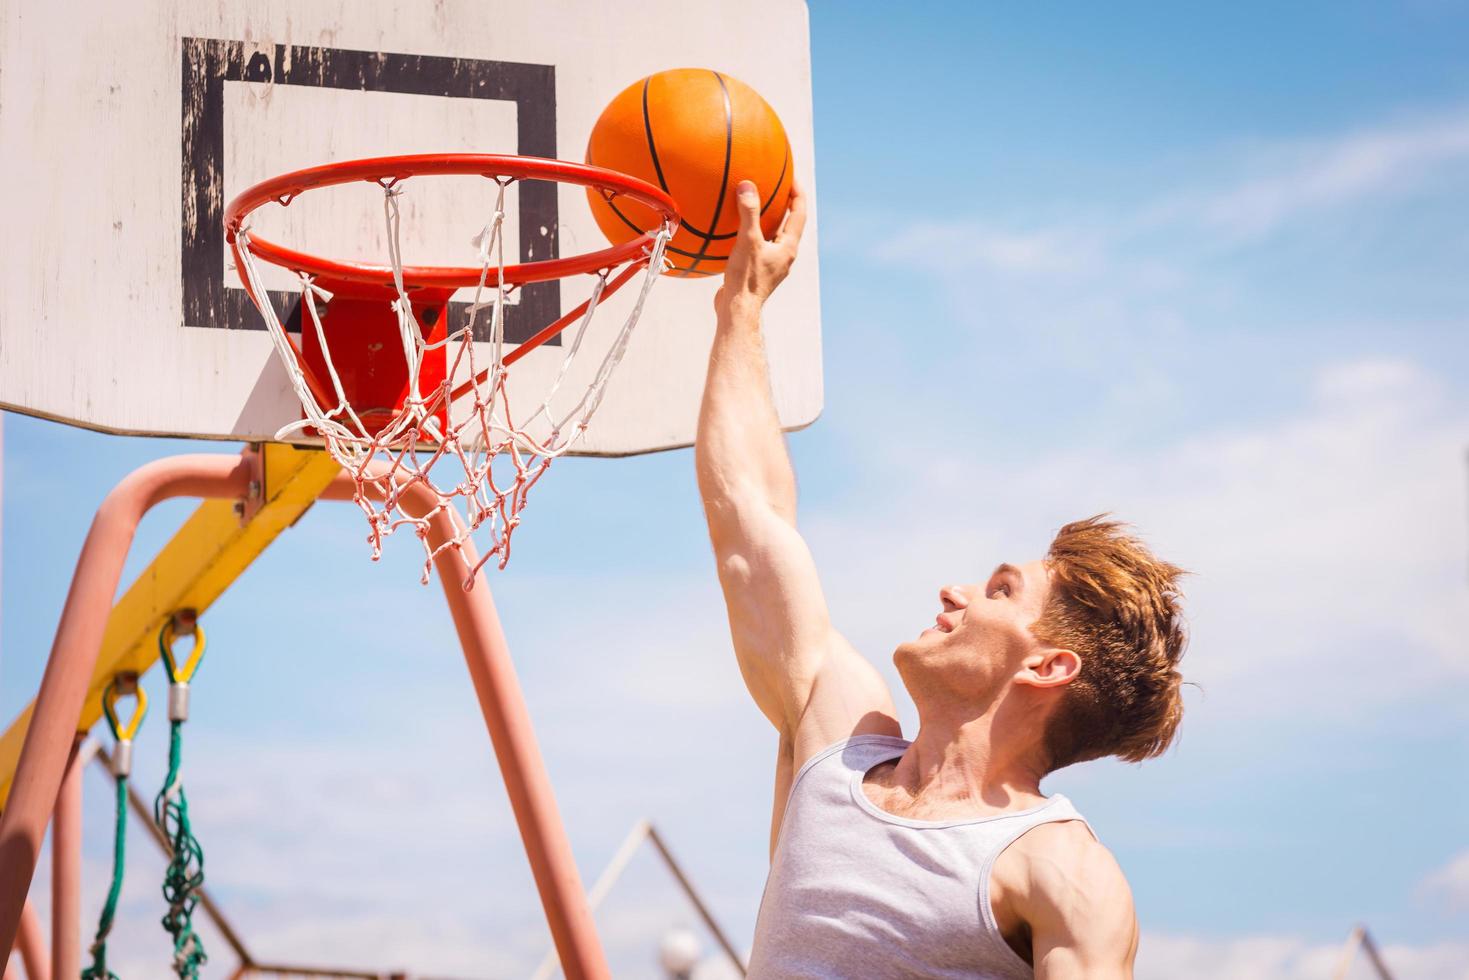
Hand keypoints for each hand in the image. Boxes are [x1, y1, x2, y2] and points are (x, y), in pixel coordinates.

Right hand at [715, 177, 807, 315]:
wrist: (737, 311)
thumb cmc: (746, 278)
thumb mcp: (747, 241)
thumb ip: (749, 212)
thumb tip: (748, 185)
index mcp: (788, 247)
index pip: (799, 213)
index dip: (797, 193)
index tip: (791, 177)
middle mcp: (784, 256)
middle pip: (789, 224)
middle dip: (784, 205)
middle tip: (776, 186)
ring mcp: (771, 265)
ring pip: (773, 237)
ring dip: (768, 221)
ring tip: (756, 206)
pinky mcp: (758, 273)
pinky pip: (757, 247)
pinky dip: (750, 235)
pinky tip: (734, 232)